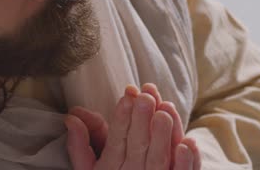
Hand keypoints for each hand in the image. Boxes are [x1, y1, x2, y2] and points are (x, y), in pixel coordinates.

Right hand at [64, 83, 200, 169]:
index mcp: (109, 168)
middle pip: (138, 146)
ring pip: (159, 160)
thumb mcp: (89, 168)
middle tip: (146, 97)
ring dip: (163, 136)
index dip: (122, 118)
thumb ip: (80, 143)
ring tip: (165, 110)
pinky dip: (186, 163)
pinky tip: (188, 142)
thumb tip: (71, 116)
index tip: (127, 96)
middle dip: (142, 120)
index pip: (116, 141)